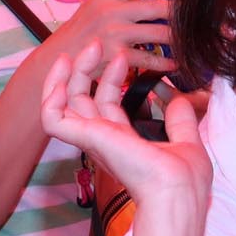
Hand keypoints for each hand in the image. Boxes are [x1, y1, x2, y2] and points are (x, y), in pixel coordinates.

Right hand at [36, 0, 175, 88]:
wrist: (60, 57)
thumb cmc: (85, 29)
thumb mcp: (98, 4)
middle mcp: (111, 11)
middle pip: (157, 6)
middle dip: (178, 12)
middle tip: (190, 16)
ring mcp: (114, 34)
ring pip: (159, 33)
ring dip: (177, 38)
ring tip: (187, 39)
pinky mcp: (117, 57)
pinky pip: (150, 59)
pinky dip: (166, 62)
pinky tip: (174, 62)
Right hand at [37, 48, 211, 215]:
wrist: (177, 191)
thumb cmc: (182, 180)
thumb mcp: (186, 140)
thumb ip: (180, 120)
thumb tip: (180, 100)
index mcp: (123, 141)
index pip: (106, 104)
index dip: (111, 78)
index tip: (123, 57)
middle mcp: (103, 140)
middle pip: (81, 100)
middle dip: (86, 69)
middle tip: (97, 44)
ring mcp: (92, 140)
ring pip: (61, 106)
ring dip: (63, 76)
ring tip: (75, 52)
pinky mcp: (86, 138)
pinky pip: (52, 119)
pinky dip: (50, 98)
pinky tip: (61, 80)